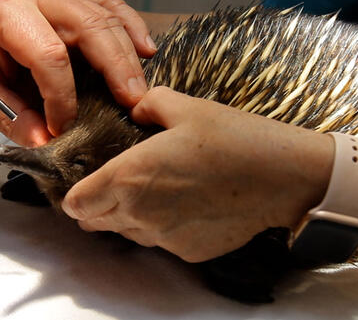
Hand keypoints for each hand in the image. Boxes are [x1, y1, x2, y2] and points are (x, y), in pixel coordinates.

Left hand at [0, 0, 156, 145]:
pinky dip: (130, 27)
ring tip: (140, 88)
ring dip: (128, 52)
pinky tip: (146, 50)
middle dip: (116, 69)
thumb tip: (47, 143)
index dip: (62, 97)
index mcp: (5, 13)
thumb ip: (10, 115)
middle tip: (133, 105)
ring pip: (105, 16)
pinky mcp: (67, 6)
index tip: (63, 128)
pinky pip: (107, 9)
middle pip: (90, 29)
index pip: (49, 55)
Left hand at [62, 87, 333, 261]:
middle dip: (97, 205)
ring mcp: (164, 238)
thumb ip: (149, 104)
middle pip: (93, 222)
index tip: (85, 180)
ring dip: (128, 216)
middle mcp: (140, 214)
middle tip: (118, 182)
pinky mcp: (187, 252)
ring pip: (125, 233)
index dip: (75, 192)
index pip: (75, 203)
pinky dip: (162, 227)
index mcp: (130, 177)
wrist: (282, 177)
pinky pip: (159, 242)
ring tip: (156, 191)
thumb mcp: (187, 106)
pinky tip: (186, 205)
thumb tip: (136, 108)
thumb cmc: (234, 138)